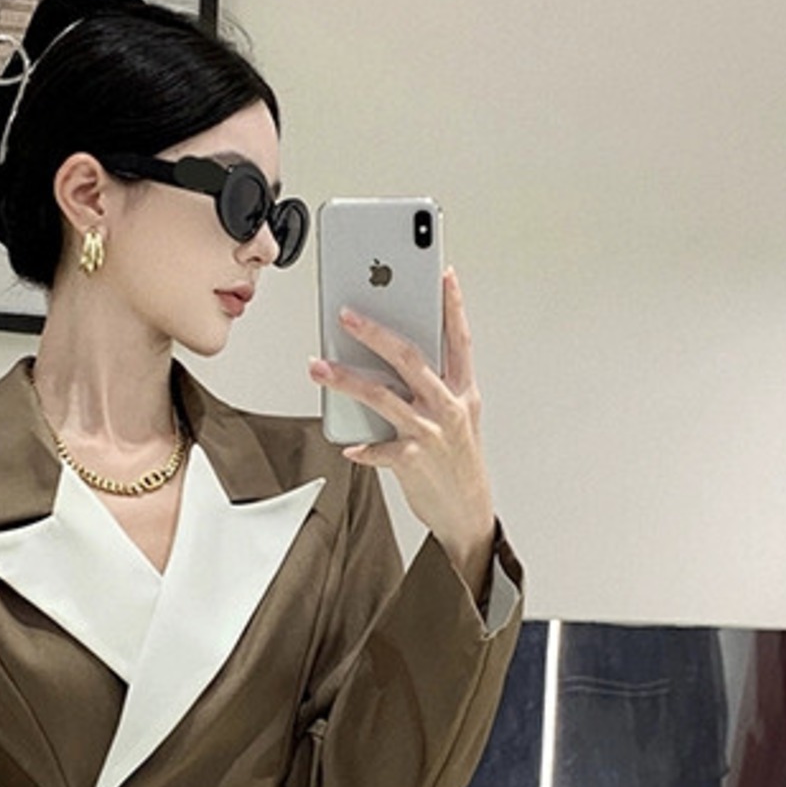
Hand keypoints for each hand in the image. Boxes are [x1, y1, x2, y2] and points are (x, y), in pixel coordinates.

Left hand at [309, 267, 495, 600]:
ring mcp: (430, 433)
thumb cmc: (456, 461)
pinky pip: (378, 448)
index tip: (442, 272)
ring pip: (383, 397)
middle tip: (345, 313)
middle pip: (409, 358)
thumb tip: (391, 356)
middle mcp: (449, 406)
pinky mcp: (412, 461)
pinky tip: (347, 444)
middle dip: (375, 332)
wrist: (467, 514)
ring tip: (318, 366)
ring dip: (346, 379)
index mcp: (462, 391)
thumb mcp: (456, 417)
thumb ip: (431, 386)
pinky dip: (361, 446)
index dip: (452, 304)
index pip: (458, 338)